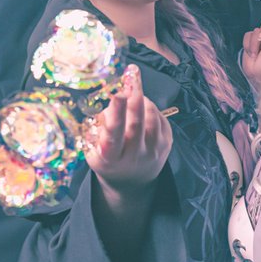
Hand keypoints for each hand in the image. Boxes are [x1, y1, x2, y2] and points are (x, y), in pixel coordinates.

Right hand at [83, 65, 171, 196]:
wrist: (131, 182)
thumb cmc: (107, 160)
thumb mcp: (93, 149)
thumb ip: (97, 128)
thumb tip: (108, 102)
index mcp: (111, 160)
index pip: (114, 136)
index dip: (116, 114)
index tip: (117, 94)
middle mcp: (135, 158)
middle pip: (136, 125)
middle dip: (133, 100)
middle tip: (131, 79)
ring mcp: (154, 153)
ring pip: (151, 119)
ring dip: (142, 101)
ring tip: (133, 93)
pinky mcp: (167, 146)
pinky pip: (161, 119)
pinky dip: (151, 108)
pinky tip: (142, 106)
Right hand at [241, 19, 260, 91]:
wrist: (255, 74)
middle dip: (260, 33)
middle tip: (260, 39)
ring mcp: (259, 38)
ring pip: (254, 31)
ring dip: (253, 44)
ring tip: (255, 55)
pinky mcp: (250, 41)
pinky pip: (247, 36)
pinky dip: (247, 45)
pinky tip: (251, 54)